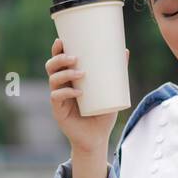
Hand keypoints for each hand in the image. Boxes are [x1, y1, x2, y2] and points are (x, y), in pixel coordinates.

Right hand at [46, 38, 125, 154]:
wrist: (97, 138)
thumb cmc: (103, 113)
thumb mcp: (112, 91)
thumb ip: (117, 73)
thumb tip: (125, 51)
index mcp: (70, 78)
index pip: (59, 60)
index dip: (57, 49)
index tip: (61, 40)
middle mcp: (61, 86)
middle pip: (51, 67)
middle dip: (59, 59)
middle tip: (74, 58)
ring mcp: (59, 98)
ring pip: (53, 80)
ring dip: (65, 74)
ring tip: (81, 74)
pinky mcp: (58, 111)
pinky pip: (57, 98)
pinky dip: (67, 93)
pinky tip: (78, 93)